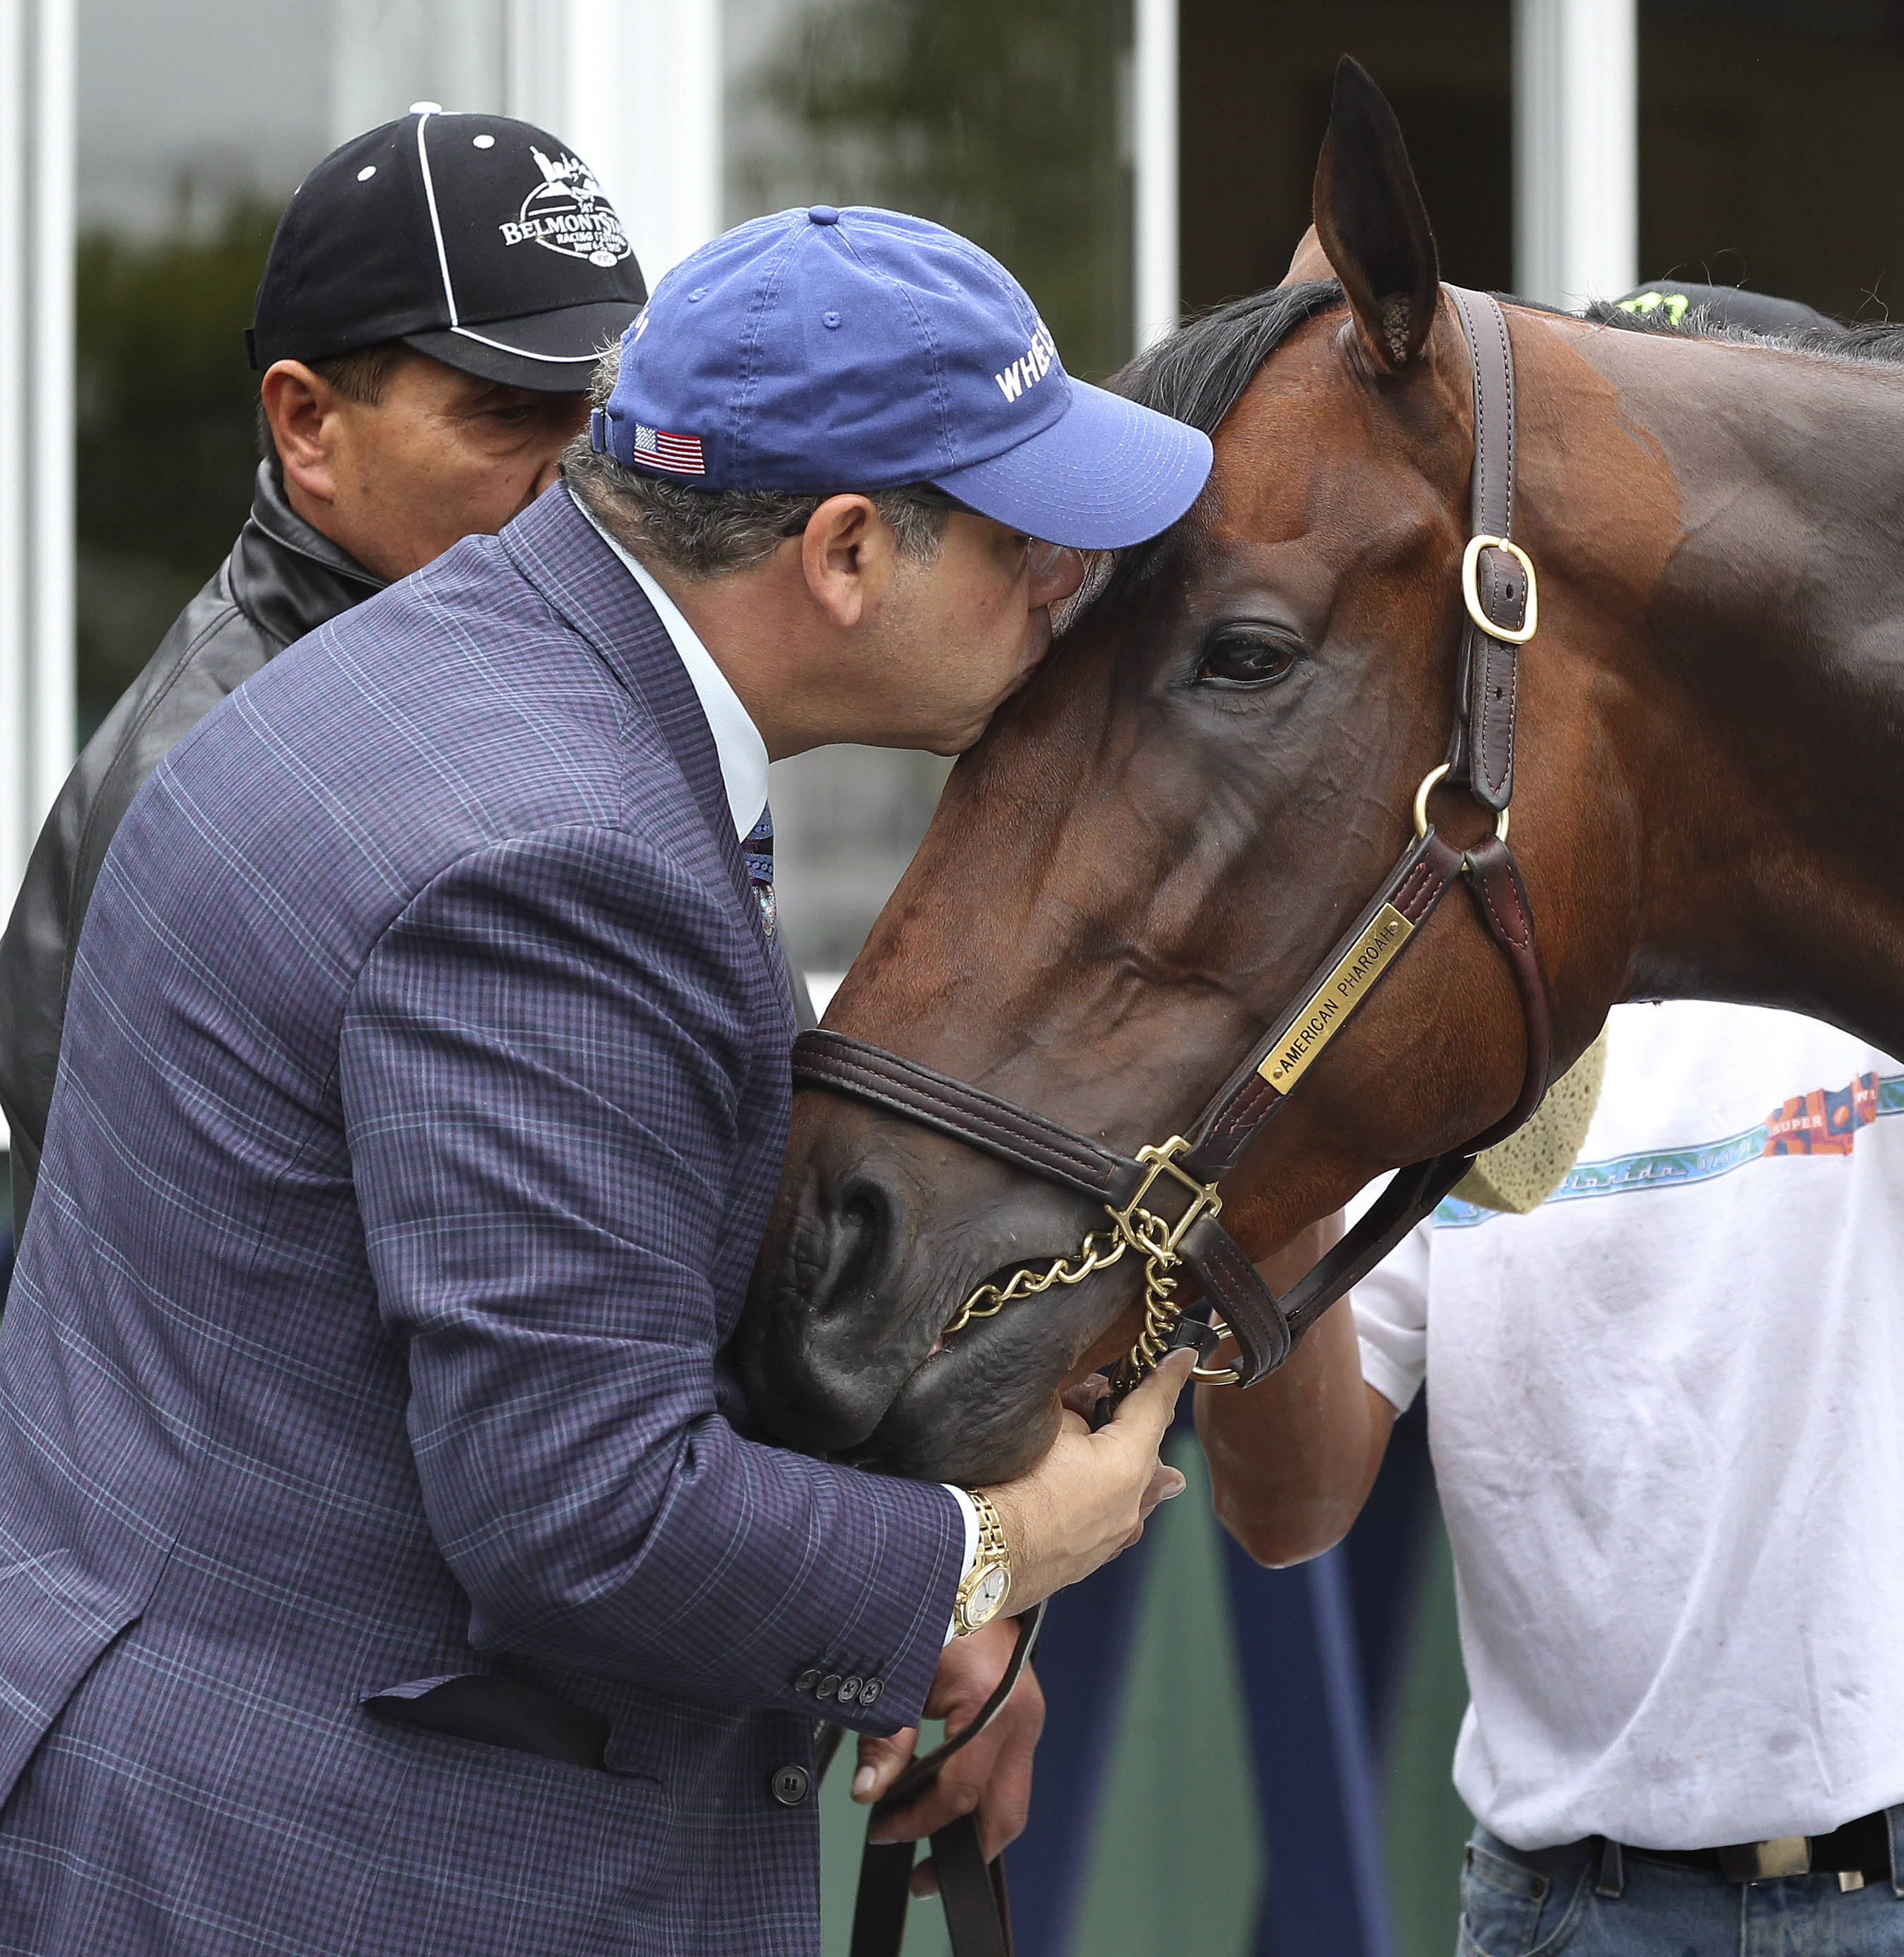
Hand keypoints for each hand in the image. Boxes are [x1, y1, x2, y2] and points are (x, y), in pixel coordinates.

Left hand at [850, 1614, 1046, 1895]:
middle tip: (923, 1876)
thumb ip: (884, 1738)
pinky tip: (946, 1803)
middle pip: (1004, 1814)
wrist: (969, 1570)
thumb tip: (868, 1794)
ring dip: (974, 1829)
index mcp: (992, 1706)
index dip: (917, 1822)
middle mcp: (1022, 1716)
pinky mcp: (1024, 1714)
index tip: (882, 1832)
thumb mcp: (900, 1673)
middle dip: (962, 1853)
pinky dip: (981, 1796)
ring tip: (932, 1847)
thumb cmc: (933, 1613)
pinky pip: (1008, 1773)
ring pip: (1011, 1800)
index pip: (958, 1793)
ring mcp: (1029, 1717)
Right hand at [983, 1347, 1193, 1611]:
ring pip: (1135, 1488)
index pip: (1155, 1405)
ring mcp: (1113, 1537)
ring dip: (1126, 1460)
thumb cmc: (1004, 1486)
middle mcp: (1130, 1505)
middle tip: (1100, 1394)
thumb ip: (1079, 1410)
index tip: (1183, 1356)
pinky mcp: (1090, 1558)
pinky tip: (1102, 1493)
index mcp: (1126, 1464)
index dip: (1168, 1375)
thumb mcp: (1045, 1426)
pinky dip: (1112, 1496)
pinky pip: (1115, 1518)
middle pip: (1145, 1448)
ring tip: (1106, 1440)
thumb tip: (1090, 1406)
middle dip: (1131, 1417)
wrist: (975, 1554)